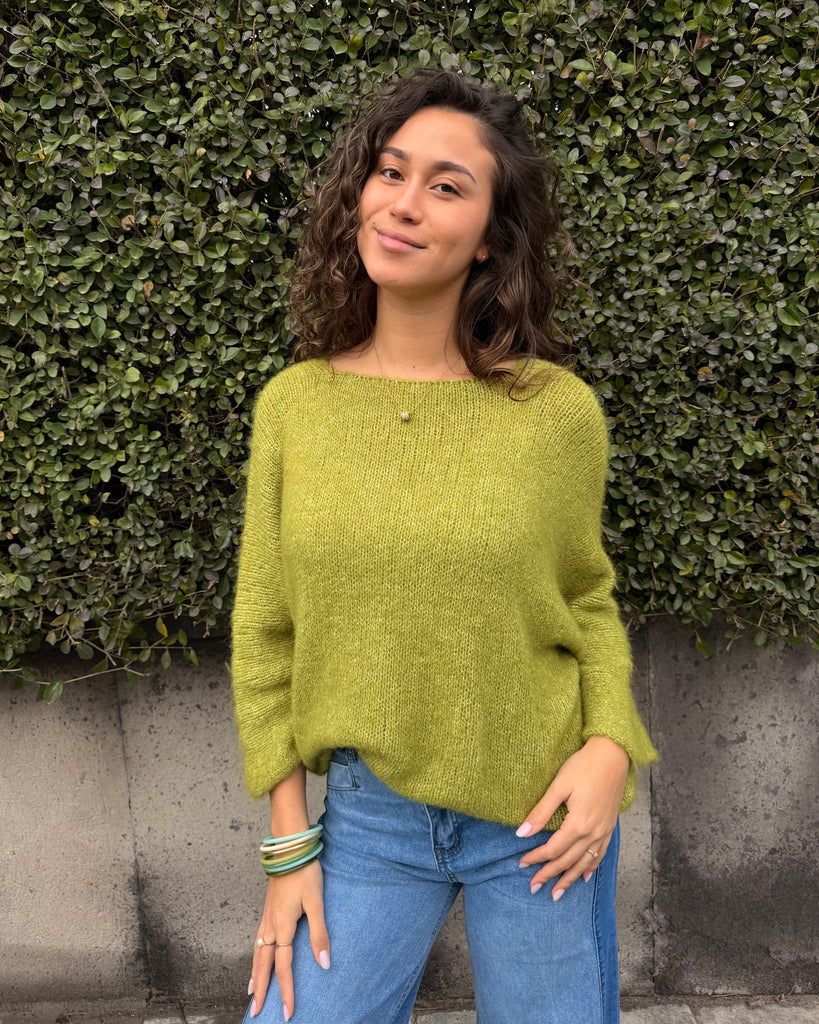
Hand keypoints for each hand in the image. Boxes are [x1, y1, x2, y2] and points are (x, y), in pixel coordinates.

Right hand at [249, 859, 329, 1019]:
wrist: (290, 850)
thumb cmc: (304, 874)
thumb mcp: (316, 903)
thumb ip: (319, 933)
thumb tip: (324, 963)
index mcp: (282, 927)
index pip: (283, 967)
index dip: (286, 990)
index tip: (288, 1011)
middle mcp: (271, 926)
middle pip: (263, 964)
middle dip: (261, 989)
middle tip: (255, 1012)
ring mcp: (267, 917)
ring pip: (257, 952)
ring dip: (254, 973)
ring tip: (251, 991)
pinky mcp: (268, 910)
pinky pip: (257, 939)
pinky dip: (255, 954)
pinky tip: (257, 955)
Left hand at [516, 735, 628, 900]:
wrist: (612, 755)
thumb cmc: (583, 766)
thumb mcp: (558, 787)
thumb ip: (540, 813)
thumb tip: (521, 834)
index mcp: (579, 824)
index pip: (552, 849)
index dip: (536, 858)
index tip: (522, 863)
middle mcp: (593, 833)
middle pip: (567, 861)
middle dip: (549, 875)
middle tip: (534, 887)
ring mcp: (604, 832)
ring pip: (584, 863)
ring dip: (569, 879)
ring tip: (556, 893)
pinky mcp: (609, 827)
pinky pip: (599, 855)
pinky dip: (590, 868)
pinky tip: (584, 877)